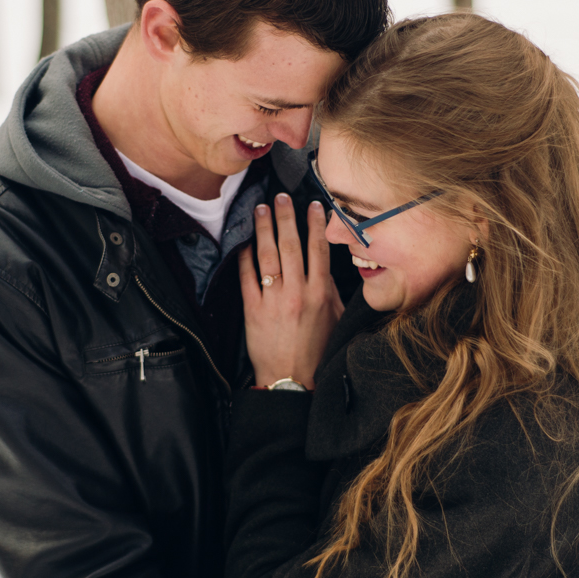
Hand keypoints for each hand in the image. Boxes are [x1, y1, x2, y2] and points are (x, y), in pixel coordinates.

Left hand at [239, 194, 342, 389]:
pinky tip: (243, 241)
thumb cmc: (317, 351)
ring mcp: (274, 300)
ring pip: (268, 256)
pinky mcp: (253, 311)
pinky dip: (245, 257)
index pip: (319, 250)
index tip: (313, 205)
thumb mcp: (335, 318)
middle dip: (286, 217)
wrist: (293, 381)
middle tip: (281, 196)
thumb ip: (330, 290)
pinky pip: (247, 277)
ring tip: (261, 209)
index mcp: (320, 294)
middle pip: (291, 245)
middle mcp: (297, 293)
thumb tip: (324, 265)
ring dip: (264, 229)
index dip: (316, 224)